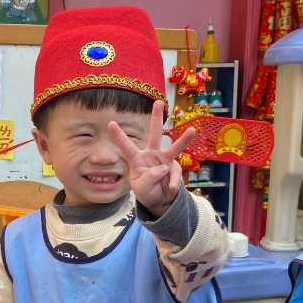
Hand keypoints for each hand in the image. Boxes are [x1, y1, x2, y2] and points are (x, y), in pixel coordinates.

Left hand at [108, 99, 196, 213]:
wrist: (159, 201)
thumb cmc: (146, 191)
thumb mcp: (141, 188)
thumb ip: (149, 177)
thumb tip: (164, 167)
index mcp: (137, 159)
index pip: (126, 146)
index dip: (119, 136)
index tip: (110, 123)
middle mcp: (151, 155)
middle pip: (155, 134)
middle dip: (156, 118)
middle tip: (158, 102)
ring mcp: (165, 161)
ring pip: (174, 148)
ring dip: (183, 140)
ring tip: (192, 131)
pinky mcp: (174, 169)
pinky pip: (175, 174)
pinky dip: (173, 183)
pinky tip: (170, 188)